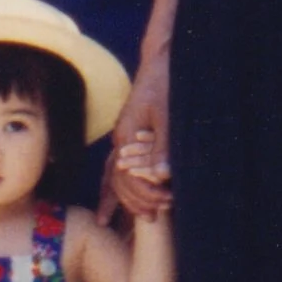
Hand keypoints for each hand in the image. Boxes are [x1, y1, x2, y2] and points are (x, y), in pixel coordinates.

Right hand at [101, 51, 172, 222]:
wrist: (160, 63)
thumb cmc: (165, 84)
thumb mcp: (167, 114)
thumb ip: (162, 145)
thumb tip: (160, 176)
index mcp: (126, 136)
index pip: (128, 176)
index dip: (145, 193)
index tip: (165, 204)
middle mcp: (120, 140)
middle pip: (119, 180)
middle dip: (136, 200)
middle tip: (155, 217)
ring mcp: (122, 138)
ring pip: (114, 175)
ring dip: (124, 198)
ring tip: (136, 218)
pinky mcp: (130, 136)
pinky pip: (115, 166)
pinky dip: (115, 185)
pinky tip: (115, 201)